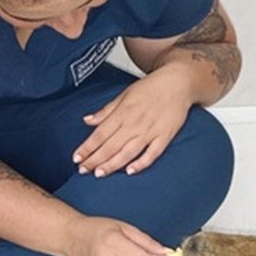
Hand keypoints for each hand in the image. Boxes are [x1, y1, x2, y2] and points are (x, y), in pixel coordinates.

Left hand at [73, 66, 193, 177]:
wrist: (178, 82)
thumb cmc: (150, 88)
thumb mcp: (124, 94)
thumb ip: (106, 111)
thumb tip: (87, 120)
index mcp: (123, 112)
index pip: (100, 134)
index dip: (87, 147)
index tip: (76, 158)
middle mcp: (135, 123)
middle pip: (111, 145)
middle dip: (95, 159)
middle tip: (83, 170)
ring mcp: (150, 131)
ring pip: (128, 152)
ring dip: (112, 164)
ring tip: (99, 173)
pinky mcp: (165, 136)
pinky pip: (152, 153)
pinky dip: (141, 163)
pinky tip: (129, 171)